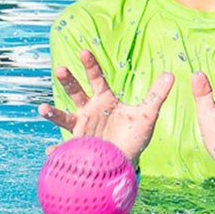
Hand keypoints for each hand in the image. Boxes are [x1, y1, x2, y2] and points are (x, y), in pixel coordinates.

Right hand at [39, 48, 173, 164]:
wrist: (125, 161)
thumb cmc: (134, 138)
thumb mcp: (147, 115)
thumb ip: (156, 95)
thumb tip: (171, 74)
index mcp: (104, 100)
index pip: (95, 78)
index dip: (90, 65)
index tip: (83, 52)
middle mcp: (89, 111)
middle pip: (75, 92)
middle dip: (68, 81)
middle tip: (61, 69)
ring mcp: (81, 128)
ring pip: (63, 117)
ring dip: (53, 113)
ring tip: (42, 109)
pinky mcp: (77, 146)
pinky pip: (65, 149)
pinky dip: (57, 152)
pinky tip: (51, 152)